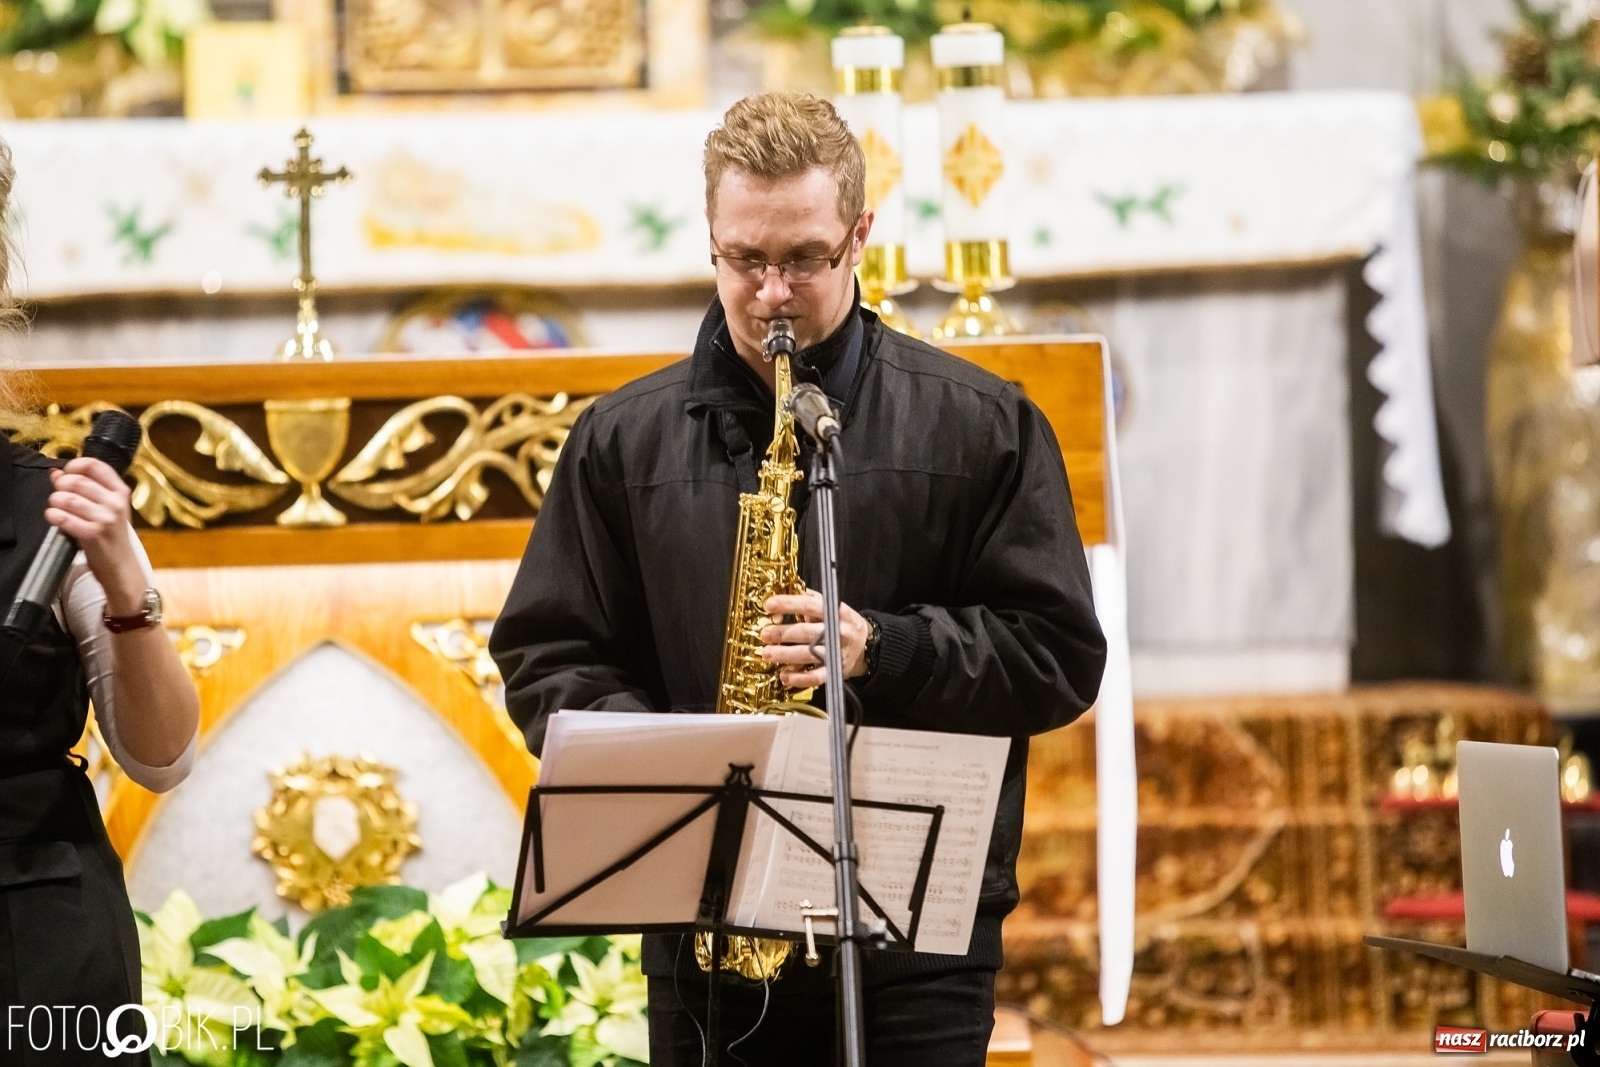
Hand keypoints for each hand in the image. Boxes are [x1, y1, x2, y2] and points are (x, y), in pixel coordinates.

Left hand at [47, 458, 144, 614]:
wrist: (121, 566)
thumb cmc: (112, 535)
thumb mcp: (107, 508)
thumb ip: (85, 488)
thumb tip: (56, 472)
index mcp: (120, 492)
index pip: (94, 465)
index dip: (74, 466)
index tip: (66, 473)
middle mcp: (115, 503)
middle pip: (77, 481)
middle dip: (60, 485)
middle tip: (58, 494)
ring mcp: (105, 519)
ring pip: (67, 498)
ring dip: (55, 501)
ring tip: (57, 508)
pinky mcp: (92, 534)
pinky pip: (63, 518)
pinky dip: (53, 516)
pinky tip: (54, 518)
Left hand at [760, 591, 870, 689]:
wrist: (868, 646)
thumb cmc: (842, 624)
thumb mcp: (834, 607)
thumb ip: (812, 600)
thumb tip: (787, 591)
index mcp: (835, 612)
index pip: (810, 605)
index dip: (788, 604)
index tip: (769, 605)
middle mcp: (837, 632)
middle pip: (806, 632)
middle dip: (782, 633)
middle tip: (765, 634)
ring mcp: (836, 652)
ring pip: (808, 654)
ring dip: (785, 655)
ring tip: (768, 653)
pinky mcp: (835, 671)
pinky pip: (816, 677)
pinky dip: (799, 678)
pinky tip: (784, 676)